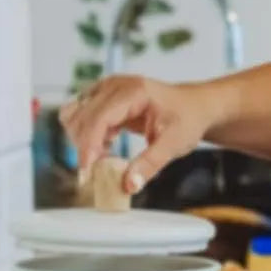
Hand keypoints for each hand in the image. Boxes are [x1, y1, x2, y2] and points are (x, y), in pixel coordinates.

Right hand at [60, 75, 211, 192]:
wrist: (194, 106)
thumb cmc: (188, 119)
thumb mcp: (174, 144)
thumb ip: (150, 164)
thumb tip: (128, 185)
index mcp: (134, 92)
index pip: (100, 118)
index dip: (89, 146)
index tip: (87, 172)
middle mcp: (115, 86)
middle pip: (82, 117)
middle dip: (86, 146)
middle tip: (102, 171)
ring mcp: (107, 89)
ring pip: (75, 115)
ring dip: (84, 139)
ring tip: (108, 155)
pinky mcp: (103, 98)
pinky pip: (81, 116)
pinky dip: (87, 134)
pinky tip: (108, 145)